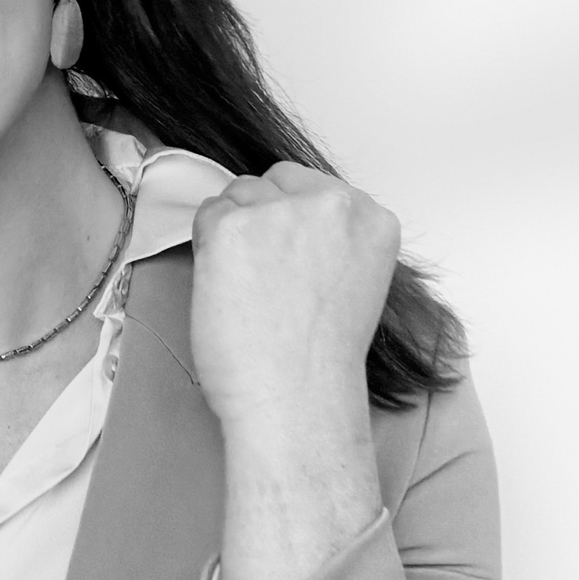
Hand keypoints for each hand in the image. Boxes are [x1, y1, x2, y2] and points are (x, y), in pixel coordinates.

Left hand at [186, 162, 399, 440]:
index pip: (315, 187)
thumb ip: (330, 240)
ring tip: (248, 289)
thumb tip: (287, 221)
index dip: (291, 221)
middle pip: (275, 181)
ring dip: (232, 233)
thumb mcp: (351, 281)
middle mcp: (333, 204)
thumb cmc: (320, 360)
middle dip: (261, 218)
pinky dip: (207, 251)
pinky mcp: (232, 226)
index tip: (287, 258)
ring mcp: (281, 211)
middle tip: (263, 278)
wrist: (295, 398)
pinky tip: (227, 290)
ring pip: (238, 195)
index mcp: (372, 218)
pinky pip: (206, 216)